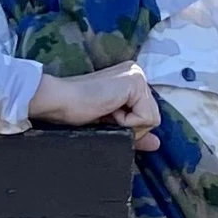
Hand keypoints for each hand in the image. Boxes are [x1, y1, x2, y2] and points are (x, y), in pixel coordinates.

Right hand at [30, 62, 160, 149]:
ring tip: (106, 111)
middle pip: (152, 117)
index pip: (147, 113)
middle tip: (105, 115)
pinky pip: (145, 118)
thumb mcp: (111, 123)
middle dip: (130, 126)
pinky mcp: (135, 83)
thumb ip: (134, 131)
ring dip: (127, 125)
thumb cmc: (76, 109)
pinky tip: (108, 109)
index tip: (108, 119)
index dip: (130, 126)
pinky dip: (126, 122)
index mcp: (130, 80)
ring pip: (152, 119)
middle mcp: (137, 73)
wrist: (60, 100)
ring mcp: (137, 76)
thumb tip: (157, 144)